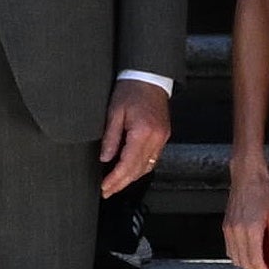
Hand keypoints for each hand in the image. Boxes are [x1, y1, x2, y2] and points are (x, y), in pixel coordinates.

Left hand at [98, 73, 173, 196]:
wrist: (149, 77)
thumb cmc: (130, 90)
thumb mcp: (114, 112)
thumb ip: (111, 138)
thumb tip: (105, 159)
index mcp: (143, 133)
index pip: (127, 164)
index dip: (115, 179)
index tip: (104, 188)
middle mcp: (156, 139)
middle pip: (138, 170)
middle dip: (122, 183)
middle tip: (107, 192)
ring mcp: (162, 139)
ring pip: (147, 167)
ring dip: (131, 178)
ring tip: (116, 185)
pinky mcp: (163, 137)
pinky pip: (153, 159)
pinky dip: (141, 168)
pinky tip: (130, 171)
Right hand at [220, 151, 268, 268]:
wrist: (247, 175)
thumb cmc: (264, 191)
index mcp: (252, 230)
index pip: (256, 261)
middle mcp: (237, 232)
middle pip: (245, 263)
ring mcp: (229, 229)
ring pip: (235, 258)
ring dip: (247, 266)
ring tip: (260, 266)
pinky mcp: (225, 226)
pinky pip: (229, 249)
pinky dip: (238, 257)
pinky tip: (248, 255)